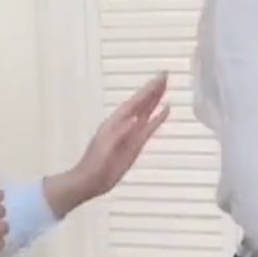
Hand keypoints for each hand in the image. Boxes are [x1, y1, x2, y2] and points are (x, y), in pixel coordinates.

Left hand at [74, 72, 169, 200]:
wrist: (91, 181)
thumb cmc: (96, 164)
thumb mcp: (107, 147)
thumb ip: (121, 133)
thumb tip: (134, 119)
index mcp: (116, 121)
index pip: (135, 101)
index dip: (148, 89)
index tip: (161, 76)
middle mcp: (124, 124)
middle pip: (141, 103)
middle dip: (153, 90)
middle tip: (166, 75)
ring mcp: (131, 133)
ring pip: (145, 112)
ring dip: (155, 100)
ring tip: (166, 88)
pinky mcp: (135, 144)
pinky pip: (149, 128)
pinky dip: (158, 118)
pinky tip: (166, 110)